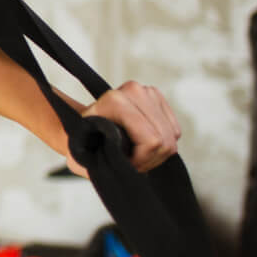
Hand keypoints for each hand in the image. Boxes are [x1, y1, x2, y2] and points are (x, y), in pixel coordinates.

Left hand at [65, 79, 181, 175]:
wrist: (83, 124)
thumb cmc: (82, 141)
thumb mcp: (83, 156)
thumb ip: (100, 162)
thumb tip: (122, 165)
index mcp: (115, 101)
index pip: (152, 141)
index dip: (142, 161)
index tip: (124, 164)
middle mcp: (133, 90)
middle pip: (165, 140)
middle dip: (150, 159)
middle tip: (131, 162)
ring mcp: (147, 91)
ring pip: (171, 136)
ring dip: (157, 153)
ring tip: (136, 155)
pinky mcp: (157, 96)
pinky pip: (174, 130)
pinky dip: (163, 143)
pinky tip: (145, 145)